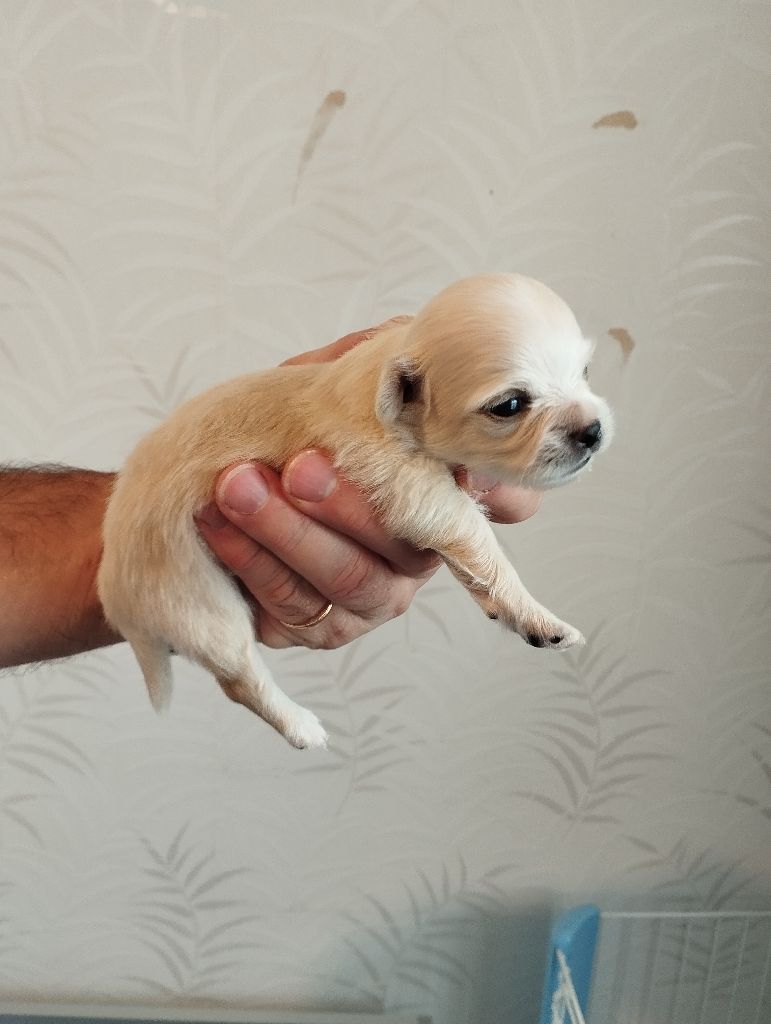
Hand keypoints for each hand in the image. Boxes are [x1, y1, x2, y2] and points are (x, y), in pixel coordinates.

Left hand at [195, 325, 541, 649]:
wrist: (208, 487)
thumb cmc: (283, 434)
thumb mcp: (327, 387)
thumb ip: (369, 365)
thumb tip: (408, 335)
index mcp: (440, 495)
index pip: (507, 499)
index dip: (500, 490)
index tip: (466, 469)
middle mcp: (418, 553)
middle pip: (409, 542)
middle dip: (348, 504)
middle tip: (298, 465)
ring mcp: (373, 598)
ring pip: (347, 579)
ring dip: (286, 532)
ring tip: (235, 485)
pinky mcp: (321, 629)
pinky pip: (294, 607)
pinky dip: (250, 562)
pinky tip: (215, 521)